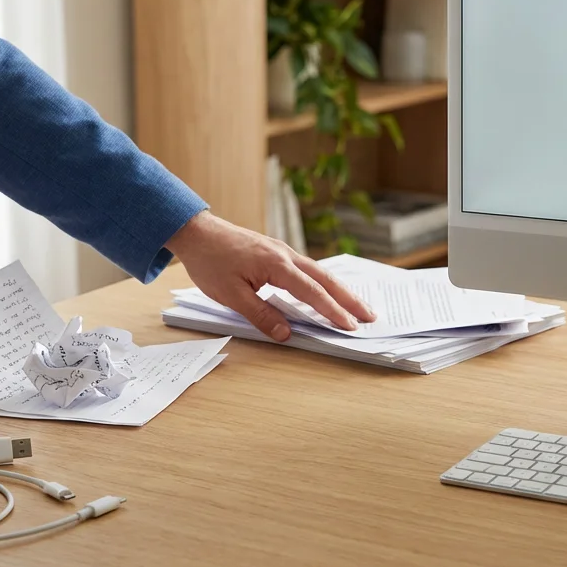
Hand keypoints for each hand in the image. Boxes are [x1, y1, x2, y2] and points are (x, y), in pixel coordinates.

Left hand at [166, 211, 375, 340]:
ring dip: (339, 290)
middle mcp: (285, 255)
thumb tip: (285, 334)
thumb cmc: (210, 261)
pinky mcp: (275, 252)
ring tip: (356, 306)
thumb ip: (260, 315)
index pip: (312, 293)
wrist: (196, 232)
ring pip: (318, 272)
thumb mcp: (231, 295)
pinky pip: (306, 269)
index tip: (351, 326)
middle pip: (325, 279)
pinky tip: (326, 290)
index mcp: (276, 265)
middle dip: (349, 299)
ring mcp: (282, 251)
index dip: (333, 311)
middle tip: (370, 315)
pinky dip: (323, 281)